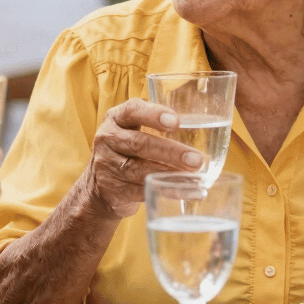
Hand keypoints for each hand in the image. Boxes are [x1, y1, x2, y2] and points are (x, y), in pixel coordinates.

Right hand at [82, 97, 204, 219]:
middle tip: (196, 160)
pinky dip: (165, 191)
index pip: (133, 111)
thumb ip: (156, 123)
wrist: (99, 186)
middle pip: (140, 144)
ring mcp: (107, 165)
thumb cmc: (127, 150)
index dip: (154, 115)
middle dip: (171, 152)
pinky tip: (185, 192)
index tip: (176, 122)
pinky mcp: (112, 190)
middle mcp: (108, 139)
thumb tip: (204, 124)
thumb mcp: (132, 129)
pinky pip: (141, 191)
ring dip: (170, 174)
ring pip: (140, 169)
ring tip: (195, 178)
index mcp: (116, 118)